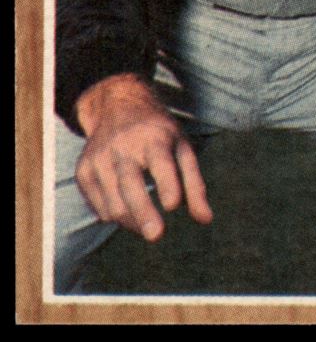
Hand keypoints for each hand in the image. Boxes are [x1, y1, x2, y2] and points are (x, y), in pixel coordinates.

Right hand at [74, 73, 212, 240]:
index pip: (159, 163)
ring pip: (113, 204)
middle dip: (143, 213)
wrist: (116, 106)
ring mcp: (99, 159)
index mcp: (153, 138)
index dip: (167, 184)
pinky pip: (99, 208)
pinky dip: (116, 216)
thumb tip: (206, 219)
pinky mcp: (83, 172)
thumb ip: (195, 184)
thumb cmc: (157, 132)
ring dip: (133, 222)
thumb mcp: (181, 147)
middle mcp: (122, 146)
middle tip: (156, 235)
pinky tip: (127, 209)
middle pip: (130, 186)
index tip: (173, 204)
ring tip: (148, 224)